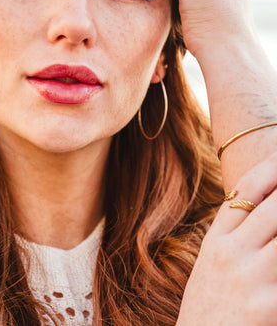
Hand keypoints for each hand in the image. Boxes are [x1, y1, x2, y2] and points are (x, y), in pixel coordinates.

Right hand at [177, 150, 276, 324]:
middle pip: (273, 205)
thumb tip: (260, 206)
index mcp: (217, 241)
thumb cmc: (208, 313)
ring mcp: (251, 277)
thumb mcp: (211, 267)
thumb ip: (232, 237)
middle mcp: (232, 253)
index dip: (270, 168)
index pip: (245, 190)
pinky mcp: (268, 305)